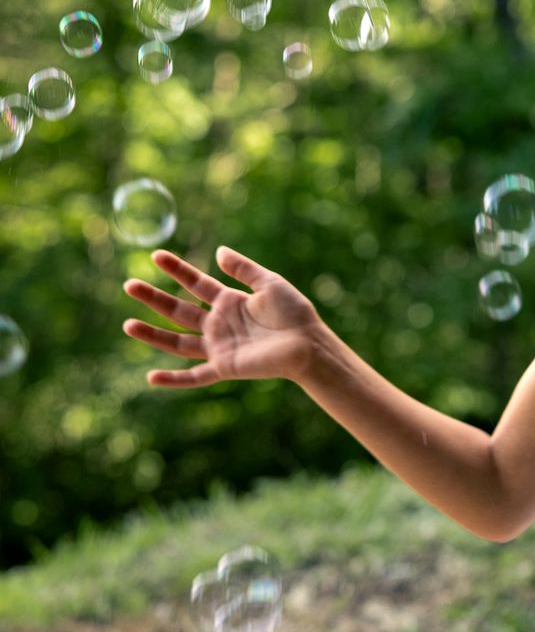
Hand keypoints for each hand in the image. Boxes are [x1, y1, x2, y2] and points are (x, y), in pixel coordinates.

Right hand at [123, 246, 323, 386]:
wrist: (309, 343)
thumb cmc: (294, 313)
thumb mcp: (269, 283)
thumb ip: (243, 269)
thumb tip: (218, 251)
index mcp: (230, 302)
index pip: (196, 283)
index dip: (177, 270)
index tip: (156, 255)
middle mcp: (220, 324)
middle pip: (179, 310)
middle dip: (154, 298)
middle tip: (129, 284)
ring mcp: (219, 346)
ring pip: (178, 342)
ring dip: (153, 335)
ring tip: (128, 324)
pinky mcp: (224, 367)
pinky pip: (194, 376)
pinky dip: (173, 380)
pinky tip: (150, 378)